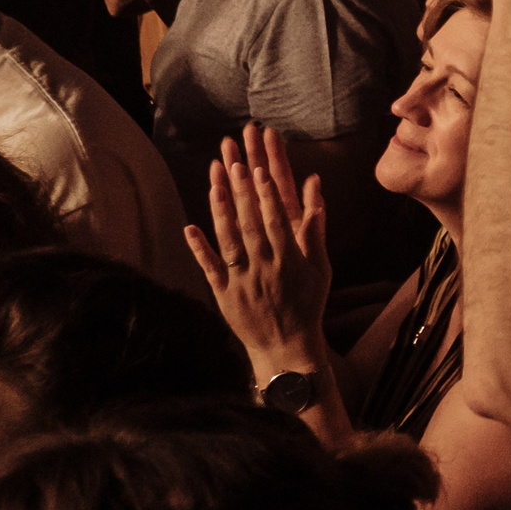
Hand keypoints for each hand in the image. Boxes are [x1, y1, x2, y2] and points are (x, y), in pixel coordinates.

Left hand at [183, 125, 331, 364]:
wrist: (286, 346)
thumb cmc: (307, 303)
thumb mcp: (321, 270)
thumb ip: (316, 234)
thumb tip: (317, 202)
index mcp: (289, 261)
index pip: (277, 220)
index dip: (267, 195)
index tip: (259, 169)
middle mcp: (264, 268)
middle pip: (250, 224)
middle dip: (242, 193)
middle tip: (233, 163)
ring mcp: (242, 281)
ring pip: (229, 241)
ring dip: (221, 211)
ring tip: (214, 183)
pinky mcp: (224, 295)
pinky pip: (209, 269)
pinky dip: (199, 248)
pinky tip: (189, 227)